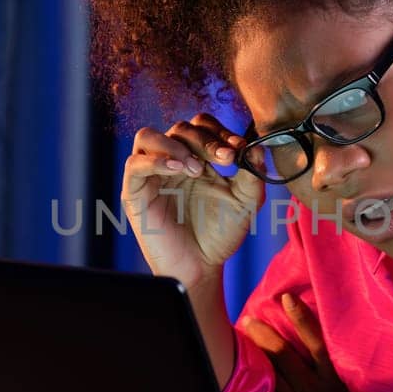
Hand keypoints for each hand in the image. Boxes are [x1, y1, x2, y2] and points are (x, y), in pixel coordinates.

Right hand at [122, 113, 266, 287]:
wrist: (202, 266)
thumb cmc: (220, 233)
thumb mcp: (245, 200)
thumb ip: (252, 173)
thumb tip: (258, 146)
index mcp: (196, 157)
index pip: (201, 125)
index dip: (219, 130)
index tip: (238, 147)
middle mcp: (171, 160)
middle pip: (179, 128)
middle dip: (205, 140)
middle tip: (225, 159)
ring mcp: (150, 174)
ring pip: (148, 136)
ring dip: (175, 145)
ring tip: (196, 168)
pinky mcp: (134, 192)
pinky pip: (134, 164)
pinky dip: (155, 161)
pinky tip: (178, 170)